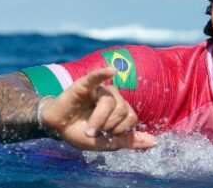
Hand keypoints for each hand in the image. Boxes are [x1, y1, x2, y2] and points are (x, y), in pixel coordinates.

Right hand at [39, 67, 155, 150]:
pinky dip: (103, 73)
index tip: (106, 136)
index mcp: (120, 108)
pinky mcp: (84, 84)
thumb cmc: (82, 133)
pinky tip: (111, 70)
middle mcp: (113, 97)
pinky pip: (96, 77)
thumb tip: (154, 142)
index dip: (120, 130)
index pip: (132, 117)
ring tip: (88, 129)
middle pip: (122, 110)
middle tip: (94, 132)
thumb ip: (130, 141)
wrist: (58, 129)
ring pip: (109, 102)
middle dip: (108, 126)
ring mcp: (99, 89)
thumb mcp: (108, 143)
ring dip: (99, 120)